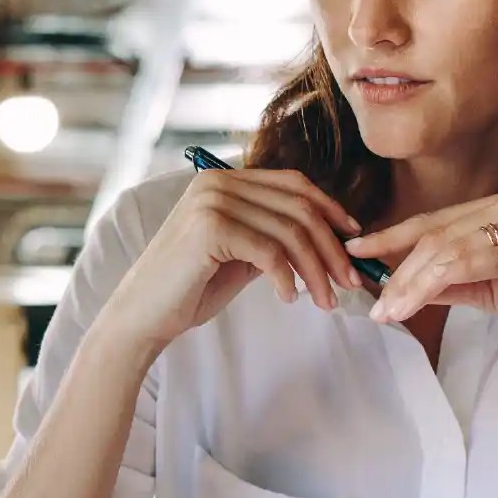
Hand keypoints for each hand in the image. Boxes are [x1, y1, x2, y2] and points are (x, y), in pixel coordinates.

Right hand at [100, 169, 362, 354]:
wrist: (143, 316)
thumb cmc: (190, 289)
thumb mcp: (240, 255)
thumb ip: (274, 236)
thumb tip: (330, 239)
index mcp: (225, 180)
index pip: (293, 183)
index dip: (330, 208)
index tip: (355, 238)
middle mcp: (218, 182)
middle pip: (298, 206)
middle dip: (332, 247)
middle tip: (350, 282)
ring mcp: (211, 202)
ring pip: (290, 231)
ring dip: (316, 270)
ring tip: (326, 301)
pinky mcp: (208, 229)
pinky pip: (269, 252)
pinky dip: (287, 278)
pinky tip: (290, 299)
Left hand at [347, 193, 497, 363]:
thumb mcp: (486, 292)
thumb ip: (448, 282)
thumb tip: (397, 284)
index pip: (433, 223)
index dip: (390, 238)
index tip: (354, 253)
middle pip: (437, 237)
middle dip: (397, 271)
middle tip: (372, 304)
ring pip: (454, 248)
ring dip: (413, 282)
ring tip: (388, 310)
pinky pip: (484, 260)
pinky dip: (444, 280)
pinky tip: (417, 300)